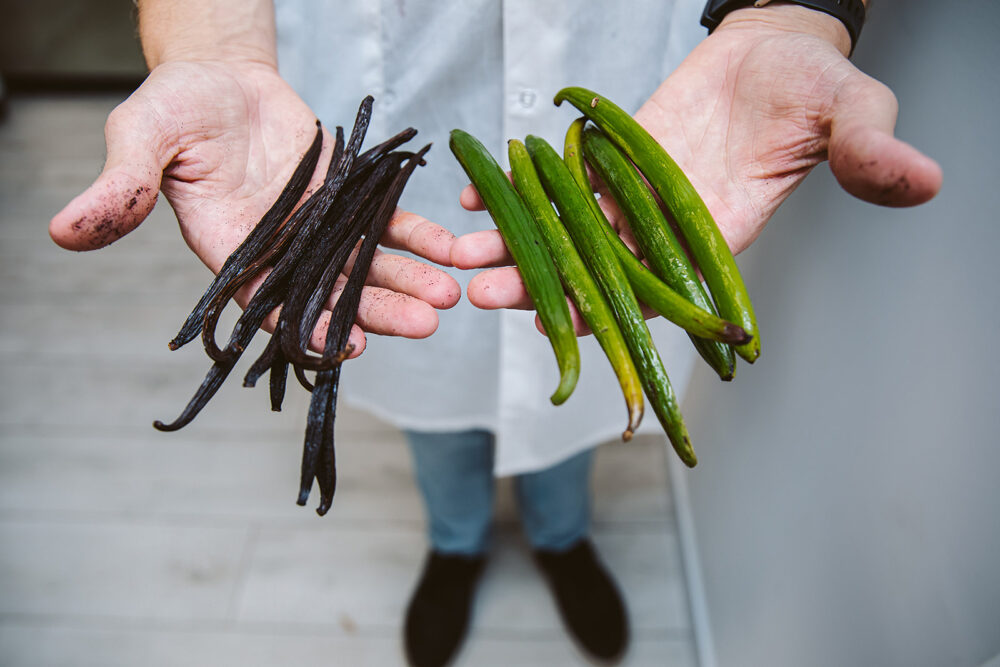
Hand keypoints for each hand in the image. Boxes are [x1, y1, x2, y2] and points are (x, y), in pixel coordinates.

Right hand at [48, 60, 459, 355]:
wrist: (223, 78)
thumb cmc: (178, 106)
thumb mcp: (144, 137)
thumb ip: (123, 186)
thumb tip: (64, 230)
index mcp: (233, 251)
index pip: (273, 302)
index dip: (310, 325)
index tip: (348, 343)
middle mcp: (282, 251)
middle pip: (334, 291)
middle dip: (380, 309)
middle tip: (425, 324)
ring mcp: (319, 228)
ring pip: (368, 265)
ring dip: (409, 282)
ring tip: (448, 296)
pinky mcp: (347, 199)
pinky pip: (388, 223)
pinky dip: (419, 237)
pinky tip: (450, 250)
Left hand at [452, 3, 941, 313]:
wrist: (771, 48)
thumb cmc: (813, 83)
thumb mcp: (848, 110)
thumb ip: (868, 149)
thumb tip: (919, 179)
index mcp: (718, 232)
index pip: (665, 285)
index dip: (618, 308)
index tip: (568, 324)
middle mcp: (664, 227)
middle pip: (597, 269)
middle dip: (540, 284)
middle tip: (482, 296)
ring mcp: (629, 197)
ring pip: (564, 234)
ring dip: (514, 247)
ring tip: (459, 260)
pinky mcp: (605, 164)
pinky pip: (555, 187)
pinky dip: (517, 194)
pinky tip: (472, 202)